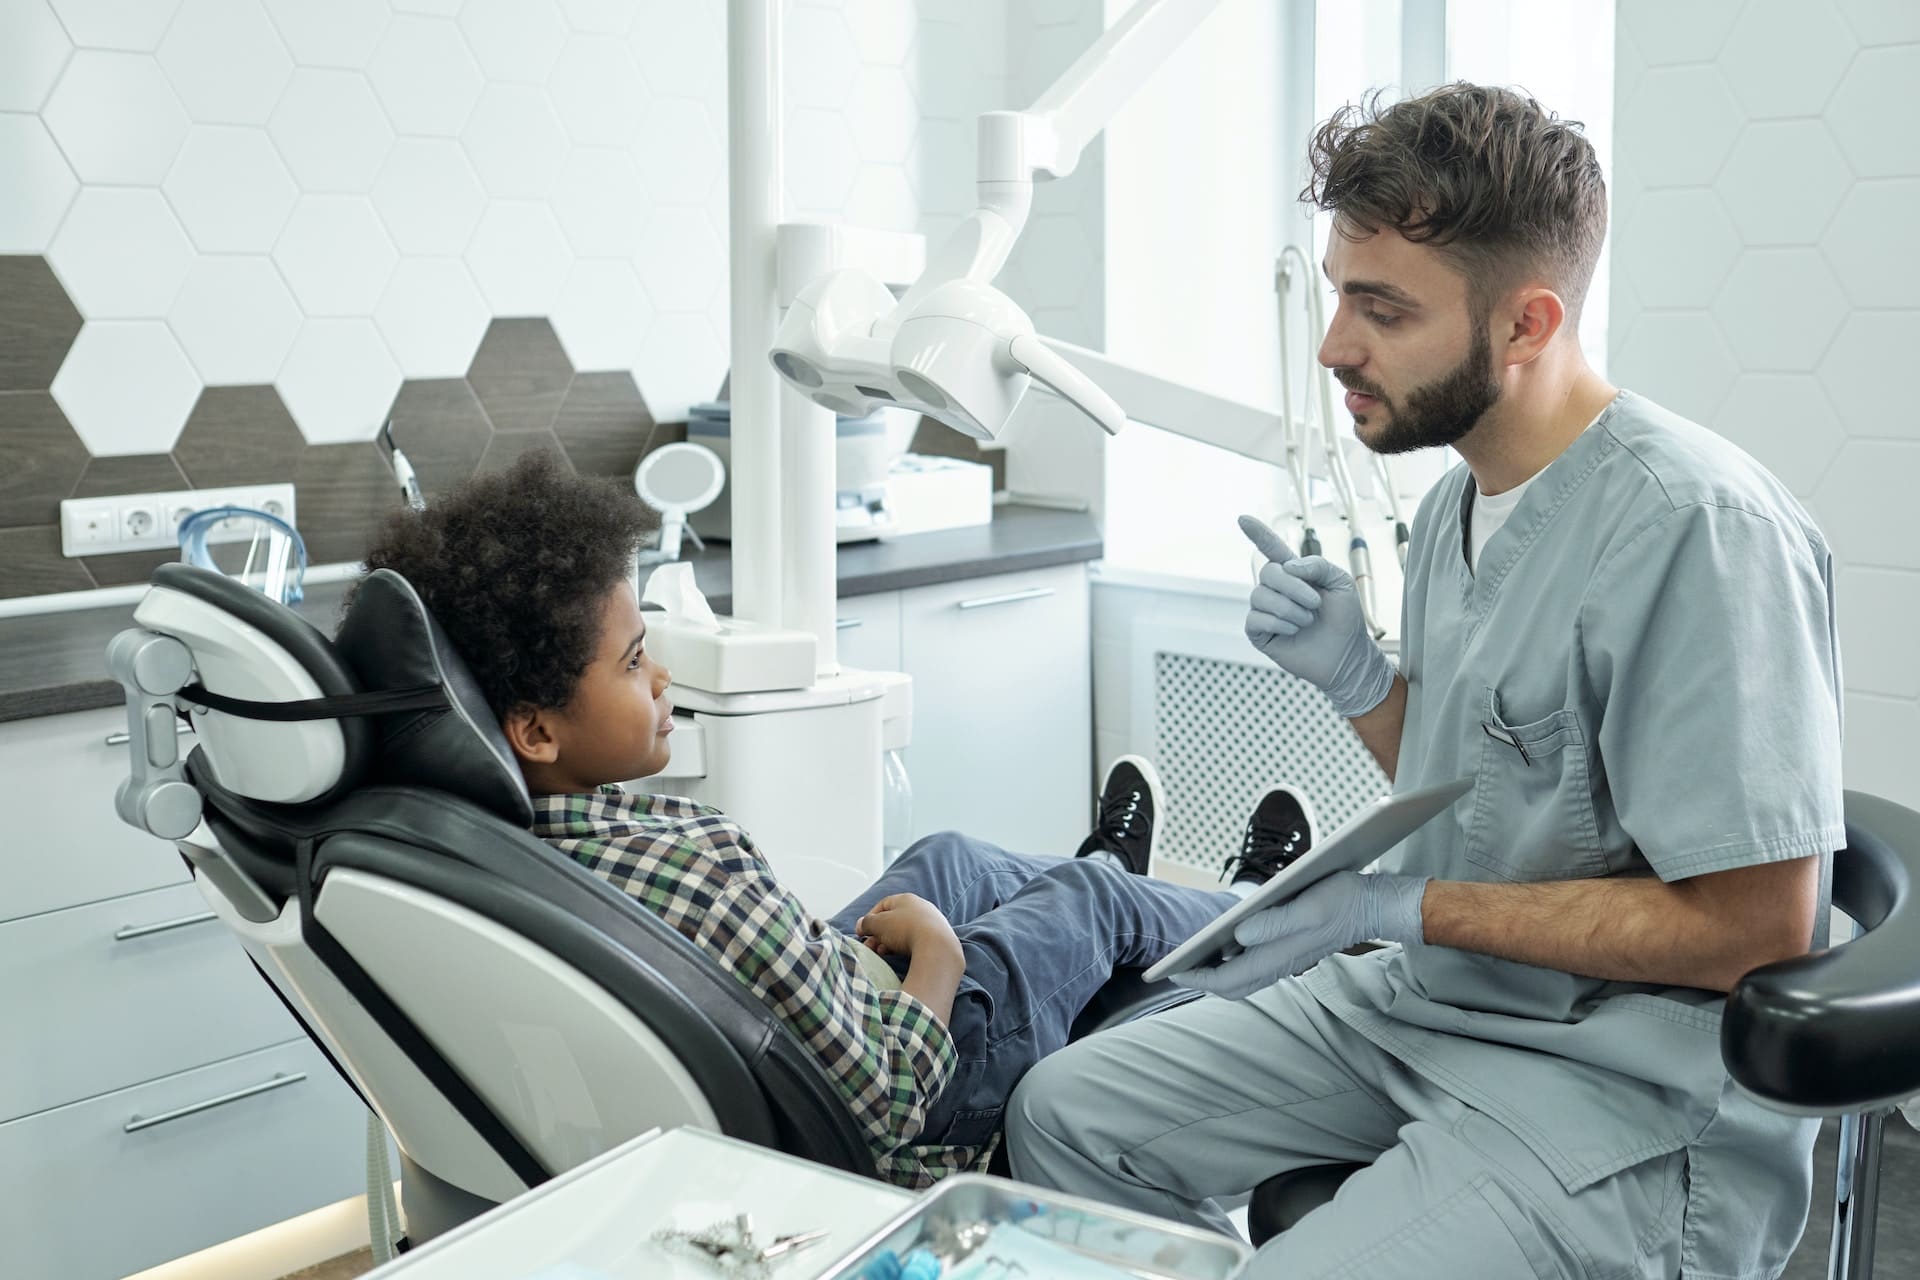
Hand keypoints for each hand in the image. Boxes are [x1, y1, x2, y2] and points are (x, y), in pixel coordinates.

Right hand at [856, 893, 959, 961]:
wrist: (936, 946)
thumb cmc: (906, 930)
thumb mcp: (879, 924)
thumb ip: (867, 923)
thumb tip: (861, 924)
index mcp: (907, 898)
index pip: (883, 905)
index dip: (870, 918)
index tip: (862, 932)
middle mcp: (921, 907)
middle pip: (894, 920)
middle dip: (879, 934)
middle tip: (870, 947)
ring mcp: (932, 922)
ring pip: (905, 932)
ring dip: (890, 942)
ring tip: (882, 953)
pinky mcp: (939, 938)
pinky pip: (917, 941)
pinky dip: (905, 947)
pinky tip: (898, 956)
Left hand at [1172, 870, 1427, 999]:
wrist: (1376, 904)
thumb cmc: (1343, 899)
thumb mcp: (1307, 905)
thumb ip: (1273, 923)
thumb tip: (1236, 935)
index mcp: (1279, 955)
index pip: (1227, 979)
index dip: (1196, 977)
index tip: (1170, 971)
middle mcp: (1281, 964)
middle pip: (1233, 985)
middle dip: (1202, 980)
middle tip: (1175, 968)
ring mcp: (1288, 960)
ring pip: (1245, 978)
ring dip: (1218, 972)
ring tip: (1194, 957)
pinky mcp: (1295, 952)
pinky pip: (1257, 967)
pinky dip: (1236, 963)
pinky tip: (1227, 945)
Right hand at [1239, 515, 1394, 718]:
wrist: (1347, 656)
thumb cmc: (1346, 619)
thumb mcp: (1341, 583)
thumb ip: (1318, 566)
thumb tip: (1288, 566)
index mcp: (1295, 574)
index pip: (1271, 548)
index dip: (1257, 534)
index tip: (1242, 518)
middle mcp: (1277, 589)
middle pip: (1268, 572)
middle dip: (1294, 586)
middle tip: (1316, 602)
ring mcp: (1266, 611)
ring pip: (1260, 595)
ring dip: (1290, 608)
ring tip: (1308, 620)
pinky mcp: (1259, 632)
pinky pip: (1255, 618)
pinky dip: (1279, 623)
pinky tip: (1293, 631)